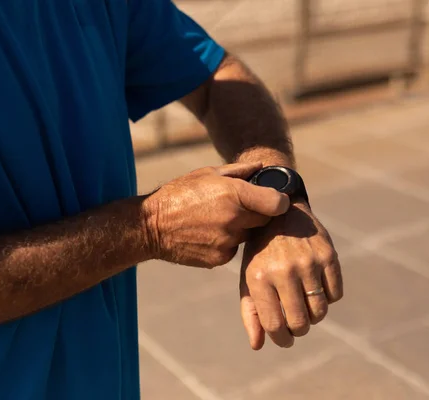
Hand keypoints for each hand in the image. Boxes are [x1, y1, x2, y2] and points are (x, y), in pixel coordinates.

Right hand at [143, 162, 289, 268]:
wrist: (151, 226)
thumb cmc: (178, 194)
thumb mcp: (206, 174)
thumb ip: (239, 171)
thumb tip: (262, 167)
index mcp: (234, 194)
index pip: (278, 203)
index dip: (278, 201)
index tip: (273, 200)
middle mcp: (235, 220)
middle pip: (265, 221)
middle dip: (258, 214)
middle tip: (240, 208)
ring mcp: (228, 242)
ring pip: (248, 236)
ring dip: (240, 228)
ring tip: (216, 220)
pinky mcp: (220, 258)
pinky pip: (233, 249)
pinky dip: (227, 242)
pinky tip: (208, 234)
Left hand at [239, 202, 342, 349]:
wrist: (279, 213)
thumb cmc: (260, 253)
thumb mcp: (248, 278)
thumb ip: (251, 312)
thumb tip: (258, 345)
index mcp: (259, 277)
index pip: (274, 324)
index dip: (281, 338)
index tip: (284, 338)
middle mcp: (283, 270)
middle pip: (301, 322)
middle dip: (298, 329)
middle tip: (295, 321)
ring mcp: (307, 262)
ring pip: (320, 312)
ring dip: (314, 315)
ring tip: (304, 303)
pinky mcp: (328, 255)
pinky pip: (336, 294)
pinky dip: (328, 297)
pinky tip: (316, 285)